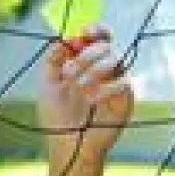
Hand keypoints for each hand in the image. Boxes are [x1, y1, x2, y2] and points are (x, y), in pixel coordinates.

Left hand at [40, 26, 133, 167]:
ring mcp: (116, 82)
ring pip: (115, 60)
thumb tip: (63, 39)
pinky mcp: (127, 98)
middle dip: (87, 54)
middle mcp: (103, 70)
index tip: (88, 31)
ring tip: (78, 89)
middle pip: (106, 46)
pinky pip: (123, 82)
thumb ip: (52, 59)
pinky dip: (105, 89)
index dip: (95, 31)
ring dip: (92, 72)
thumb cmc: (57, 116)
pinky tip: (92, 100)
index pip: (97, 39)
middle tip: (71, 70)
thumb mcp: (47, 85)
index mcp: (85, 64)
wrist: (68, 144)